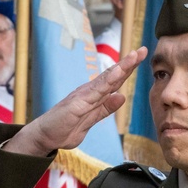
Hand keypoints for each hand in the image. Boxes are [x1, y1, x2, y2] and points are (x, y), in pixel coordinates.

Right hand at [6, 47, 145, 156]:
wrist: (44, 137)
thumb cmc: (64, 128)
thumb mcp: (91, 120)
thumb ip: (105, 109)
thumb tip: (121, 97)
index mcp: (94, 96)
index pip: (115, 81)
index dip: (128, 69)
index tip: (141, 57)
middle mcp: (90, 92)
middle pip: (113, 76)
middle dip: (128, 63)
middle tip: (143, 50)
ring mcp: (84, 96)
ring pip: (106, 79)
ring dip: (121, 67)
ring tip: (134, 56)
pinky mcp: (78, 103)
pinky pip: (96, 91)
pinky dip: (108, 81)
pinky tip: (118, 72)